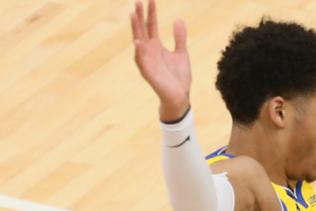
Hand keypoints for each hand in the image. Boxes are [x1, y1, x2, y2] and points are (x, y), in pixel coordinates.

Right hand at [130, 0, 191, 120]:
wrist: (180, 96)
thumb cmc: (179, 76)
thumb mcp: (182, 53)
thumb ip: (179, 37)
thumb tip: (178, 19)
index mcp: (156, 45)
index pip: (151, 25)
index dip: (151, 13)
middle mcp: (149, 51)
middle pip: (142, 30)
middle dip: (140, 16)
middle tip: (137, 1)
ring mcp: (147, 61)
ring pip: (138, 42)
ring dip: (135, 30)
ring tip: (133, 16)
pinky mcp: (148, 73)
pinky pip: (141, 61)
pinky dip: (139, 52)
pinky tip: (138, 42)